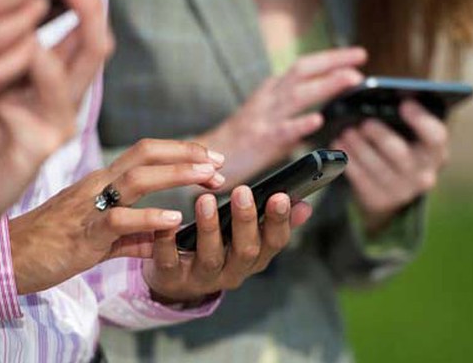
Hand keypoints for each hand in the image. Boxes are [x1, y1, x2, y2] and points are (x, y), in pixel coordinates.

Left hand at [0, 0, 112, 279]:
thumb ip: (5, 52)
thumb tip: (14, 10)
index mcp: (56, 82)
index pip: (82, 38)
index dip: (83, 5)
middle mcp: (65, 101)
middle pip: (92, 52)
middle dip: (90, 12)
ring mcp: (57, 126)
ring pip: (75, 78)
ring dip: (67, 39)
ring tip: (55, 4)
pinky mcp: (41, 149)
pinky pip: (42, 114)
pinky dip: (30, 86)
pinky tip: (18, 66)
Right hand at [10, 139, 225, 294]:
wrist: (7, 260)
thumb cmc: (52, 244)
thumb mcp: (99, 236)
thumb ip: (132, 236)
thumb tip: (161, 238)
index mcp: (102, 183)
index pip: (145, 154)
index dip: (181, 152)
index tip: (211, 160)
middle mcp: (97, 186)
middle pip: (145, 154)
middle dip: (186, 154)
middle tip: (219, 163)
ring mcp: (89, 207)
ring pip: (136, 179)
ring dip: (176, 175)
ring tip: (207, 178)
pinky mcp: (82, 234)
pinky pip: (118, 221)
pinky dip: (148, 217)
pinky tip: (174, 218)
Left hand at [143, 186, 312, 303]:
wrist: (180, 281)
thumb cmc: (220, 248)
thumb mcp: (250, 238)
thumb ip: (274, 221)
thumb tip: (305, 205)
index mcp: (256, 258)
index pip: (275, 242)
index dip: (279, 221)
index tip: (281, 195)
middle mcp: (234, 271)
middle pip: (246, 251)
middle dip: (246, 221)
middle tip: (243, 191)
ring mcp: (203, 277)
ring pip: (210, 257)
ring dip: (209, 228)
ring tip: (204, 200)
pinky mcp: (173, 278)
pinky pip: (170, 263)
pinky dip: (168, 243)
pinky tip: (168, 224)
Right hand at [195, 48, 365, 187]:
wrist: (208, 158)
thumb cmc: (239, 142)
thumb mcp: (266, 119)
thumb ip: (290, 114)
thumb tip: (320, 117)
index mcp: (270, 92)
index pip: (302, 67)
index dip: (329, 59)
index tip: (356, 56)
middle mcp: (267, 99)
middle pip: (301, 71)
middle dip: (332, 62)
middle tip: (360, 58)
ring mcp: (263, 118)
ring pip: (297, 95)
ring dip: (326, 85)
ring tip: (350, 79)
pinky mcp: (260, 141)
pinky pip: (282, 130)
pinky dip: (300, 124)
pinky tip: (317, 120)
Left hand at [333, 100, 448, 231]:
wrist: (390, 189)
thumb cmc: (398, 147)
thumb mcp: (407, 136)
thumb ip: (399, 120)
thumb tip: (378, 97)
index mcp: (435, 152)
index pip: (435, 136)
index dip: (421, 119)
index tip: (404, 104)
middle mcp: (423, 174)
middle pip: (399, 153)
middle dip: (380, 135)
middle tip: (364, 122)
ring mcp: (402, 191)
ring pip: (376, 167)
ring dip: (358, 147)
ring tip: (345, 132)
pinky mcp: (380, 200)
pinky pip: (361, 179)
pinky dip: (348, 161)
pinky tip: (338, 146)